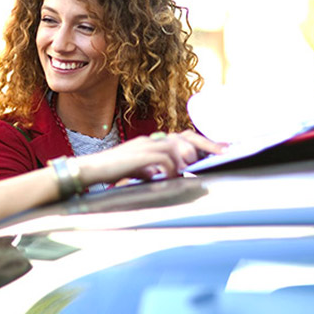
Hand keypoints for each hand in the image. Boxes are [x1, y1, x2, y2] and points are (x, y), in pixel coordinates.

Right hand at [77, 131, 225, 185]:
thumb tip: (164, 175)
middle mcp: (151, 140)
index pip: (182, 137)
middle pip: (185, 136)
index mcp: (151, 142)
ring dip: (187, 159)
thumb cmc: (110, 171)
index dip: (203, 142)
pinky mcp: (139, 155)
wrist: (89, 169)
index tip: (221, 149)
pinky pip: (164, 159)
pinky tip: (171, 177)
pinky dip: (172, 169)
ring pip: (177, 146)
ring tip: (190, 169)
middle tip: (225, 152)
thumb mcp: (137, 170)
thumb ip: (151, 169)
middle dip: (207, 144)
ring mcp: (145, 146)